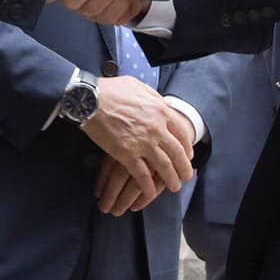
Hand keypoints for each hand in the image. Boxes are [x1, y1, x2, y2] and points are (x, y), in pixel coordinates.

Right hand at [81, 76, 193, 208]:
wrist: (91, 99)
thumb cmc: (112, 90)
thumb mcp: (140, 87)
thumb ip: (154, 98)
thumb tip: (162, 104)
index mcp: (161, 111)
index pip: (181, 132)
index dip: (186, 146)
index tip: (188, 154)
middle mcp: (156, 128)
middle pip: (177, 152)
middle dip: (184, 167)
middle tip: (187, 176)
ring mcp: (142, 143)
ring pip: (164, 166)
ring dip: (171, 179)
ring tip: (175, 187)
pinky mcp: (126, 154)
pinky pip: (143, 175)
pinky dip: (149, 186)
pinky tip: (151, 193)